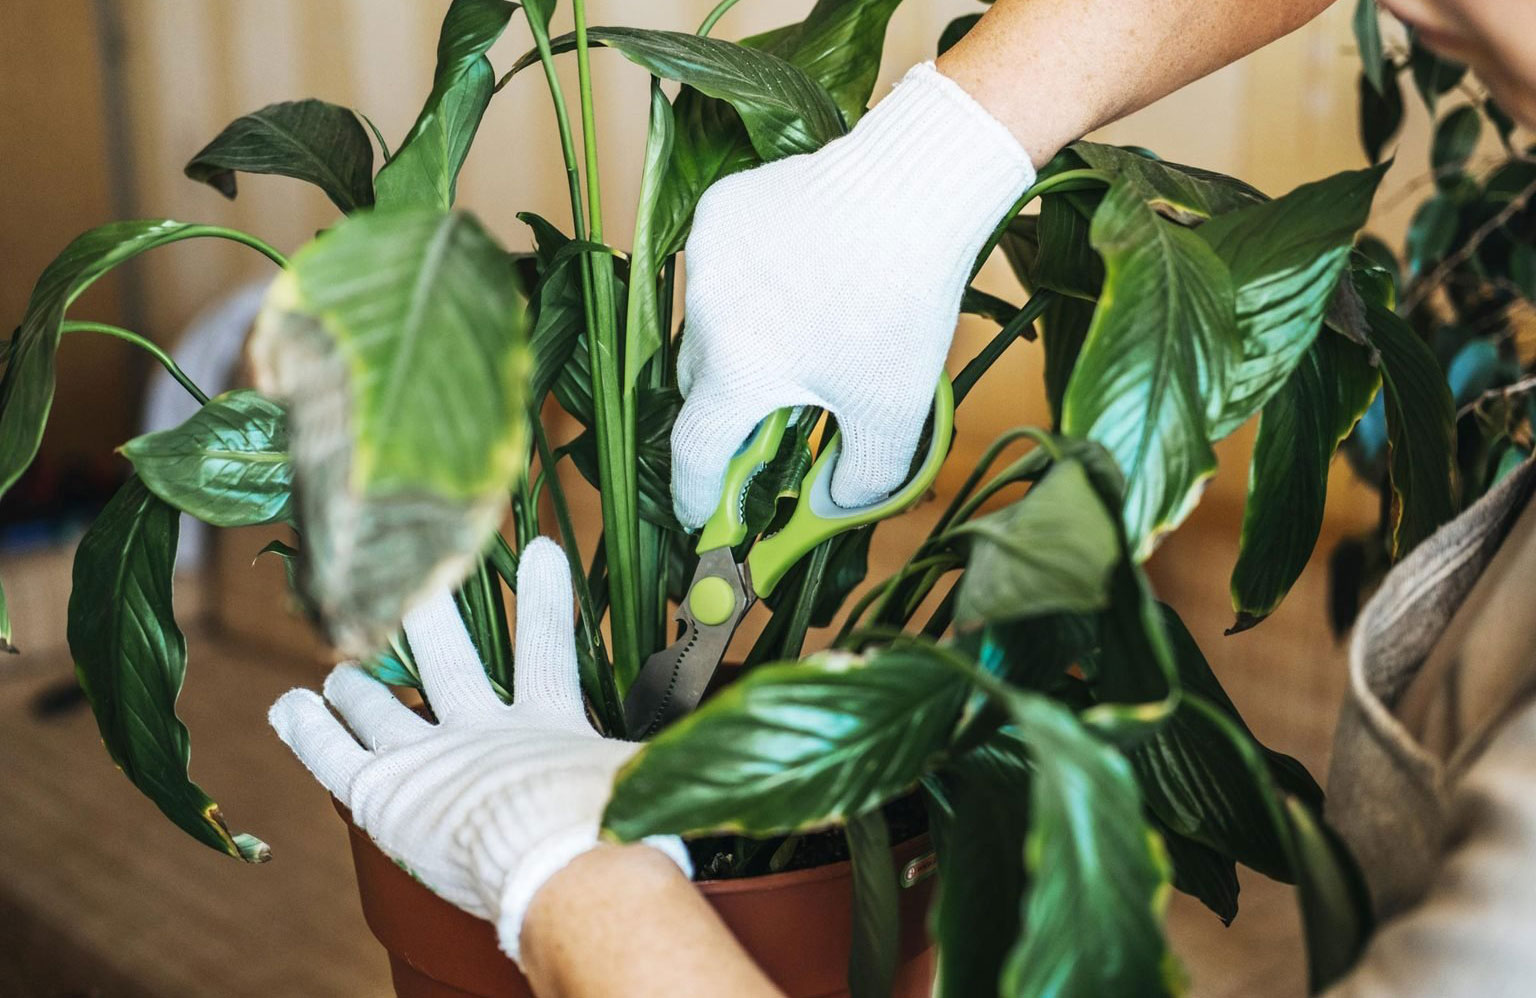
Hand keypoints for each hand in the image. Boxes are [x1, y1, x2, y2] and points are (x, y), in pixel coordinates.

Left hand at [268, 538, 690, 963]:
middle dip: (430, 612)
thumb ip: (672, 760)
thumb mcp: (651, 784)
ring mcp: (428, 755)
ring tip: (340, 666)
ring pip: (380, 705)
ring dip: (358, 682)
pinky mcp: (382, 789)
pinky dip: (309, 726)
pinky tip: (291, 704)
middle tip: (414, 577)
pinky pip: (333, 752)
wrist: (565, 866)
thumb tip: (743, 741)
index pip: (549, 649)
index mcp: (548, 725)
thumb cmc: (614, 829)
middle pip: (449, 658)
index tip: (543, 549)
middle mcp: (482, 729)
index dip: (548, 601)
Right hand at [670, 61, 1034, 527]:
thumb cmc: (901, 303)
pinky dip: (746, 283)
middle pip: (701, 385)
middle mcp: (705, 315)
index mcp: (738, 371)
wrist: (914, 186)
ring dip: (738, 341)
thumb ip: (862, 476)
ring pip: (706, 323)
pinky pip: (718, 267)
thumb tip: (834, 505)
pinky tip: (798, 272)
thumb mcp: (894, 407)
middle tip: (774, 414)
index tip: (701, 515)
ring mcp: (706, 256)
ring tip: (801, 329)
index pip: (695, 450)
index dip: (695, 492)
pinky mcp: (719, 209)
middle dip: (730, 408)